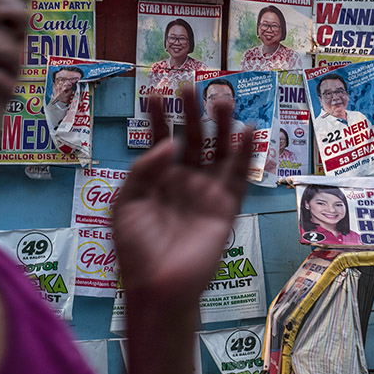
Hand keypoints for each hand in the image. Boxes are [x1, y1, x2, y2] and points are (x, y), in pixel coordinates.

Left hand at [112, 91, 252, 311]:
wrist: (159, 287)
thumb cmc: (136, 249)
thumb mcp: (126, 205)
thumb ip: (143, 171)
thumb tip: (169, 144)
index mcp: (155, 181)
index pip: (159, 141)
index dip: (158, 118)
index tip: (156, 92)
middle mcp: (182, 182)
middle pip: (192, 139)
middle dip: (191, 113)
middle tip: (191, 86)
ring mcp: (205, 193)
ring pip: (217, 152)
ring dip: (221, 126)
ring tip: (223, 98)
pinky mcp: (225, 207)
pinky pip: (238, 176)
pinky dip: (245, 153)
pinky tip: (248, 130)